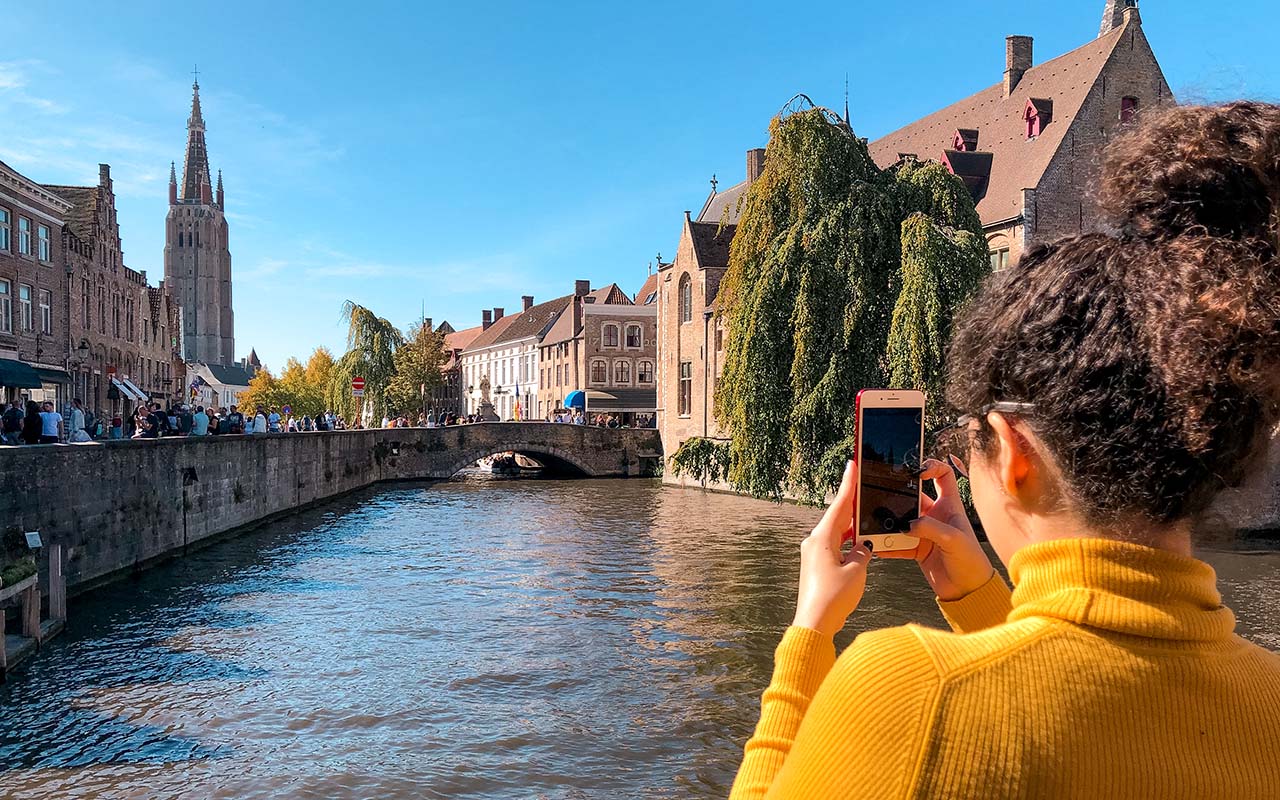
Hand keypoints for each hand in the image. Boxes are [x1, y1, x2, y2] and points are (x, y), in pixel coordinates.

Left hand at [792, 461, 872, 637]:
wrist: (815, 623)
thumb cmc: (834, 597)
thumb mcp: (857, 571)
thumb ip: (862, 552)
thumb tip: (862, 546)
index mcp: (822, 538)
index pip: (839, 505)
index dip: (848, 484)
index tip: (852, 465)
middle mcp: (814, 542)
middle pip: (837, 517)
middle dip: (852, 502)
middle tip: (863, 485)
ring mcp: (813, 554)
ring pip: (836, 532)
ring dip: (852, 525)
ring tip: (867, 514)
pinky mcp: (816, 566)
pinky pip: (834, 546)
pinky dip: (847, 542)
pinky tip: (860, 543)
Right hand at [881, 457, 993, 600]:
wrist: (969, 591)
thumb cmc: (971, 562)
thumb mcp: (954, 539)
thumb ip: (929, 527)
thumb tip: (905, 524)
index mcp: (950, 506)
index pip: (943, 475)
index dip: (931, 467)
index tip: (917, 471)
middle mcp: (936, 516)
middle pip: (913, 496)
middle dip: (899, 496)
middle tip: (884, 496)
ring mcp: (925, 532)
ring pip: (901, 519)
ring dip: (889, 522)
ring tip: (876, 523)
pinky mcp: (916, 549)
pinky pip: (896, 543)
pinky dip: (886, 544)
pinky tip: (877, 545)